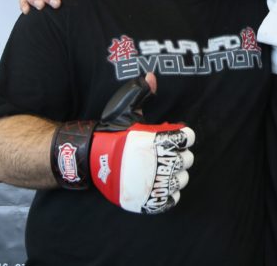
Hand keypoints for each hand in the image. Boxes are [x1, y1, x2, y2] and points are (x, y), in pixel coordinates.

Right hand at [90, 74, 194, 213]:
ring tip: (164, 170)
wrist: (90, 157)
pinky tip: (162, 187)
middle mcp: (158, 162)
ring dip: (176, 174)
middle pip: (186, 160)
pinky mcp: (146, 199)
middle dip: (179, 154)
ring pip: (180, 180)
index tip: (174, 134)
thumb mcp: (125, 108)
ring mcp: (153, 183)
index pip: (187, 138)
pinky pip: (169, 201)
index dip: (182, 135)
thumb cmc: (111, 132)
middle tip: (168, 152)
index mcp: (157, 139)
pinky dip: (169, 195)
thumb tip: (151, 76)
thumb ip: (141, 93)